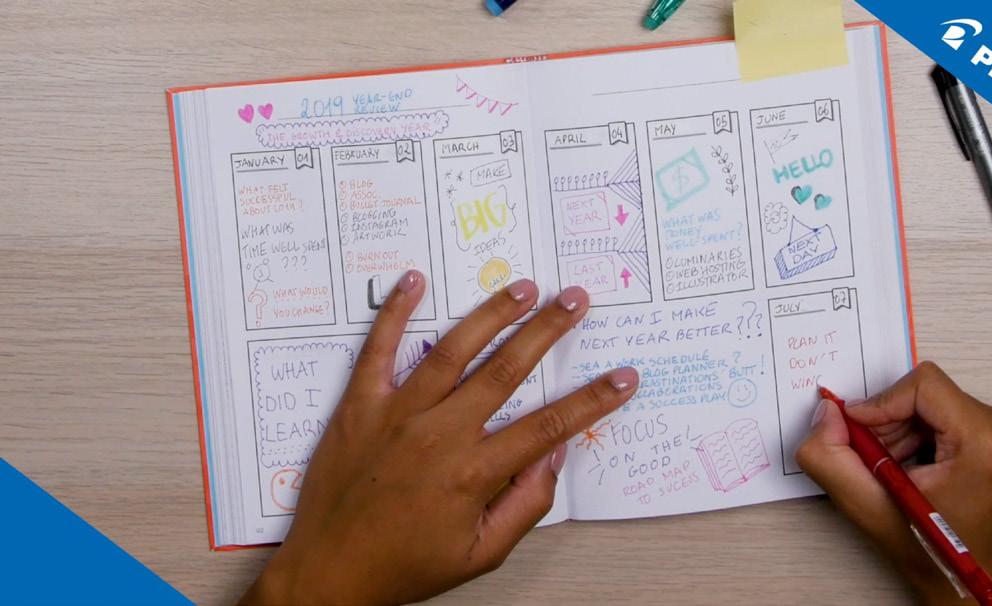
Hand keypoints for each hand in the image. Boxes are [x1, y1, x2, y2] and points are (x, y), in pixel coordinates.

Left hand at [240, 271, 638, 604]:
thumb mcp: (480, 555)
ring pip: (453, 350)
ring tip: (523, 287)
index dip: (592, 401)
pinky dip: (395, 313)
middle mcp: (439, 434)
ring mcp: (397, 414)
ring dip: (491, 314)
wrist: (329, 571)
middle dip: (548, 331)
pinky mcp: (360, 404)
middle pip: (506, 370)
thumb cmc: (405, 566)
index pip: (548, 427)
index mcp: (473, 473)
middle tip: (576, 300)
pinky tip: (414, 281)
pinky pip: (378, 349)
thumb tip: (554, 457)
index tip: (623, 378)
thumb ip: (524, 506)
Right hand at [796, 362, 991, 604]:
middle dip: (887, 420)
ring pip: (930, 400)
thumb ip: (828, 454)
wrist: (963, 578)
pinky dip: (913, 431)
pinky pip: (942, 411)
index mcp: (984, 442)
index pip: (924, 385)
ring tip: (889, 466)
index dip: (881, 403)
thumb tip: (828, 410)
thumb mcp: (864, 504)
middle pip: (925, 391)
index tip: (857, 429)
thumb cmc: (927, 548)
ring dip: (897, 427)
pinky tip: (906, 464)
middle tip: (873, 457)